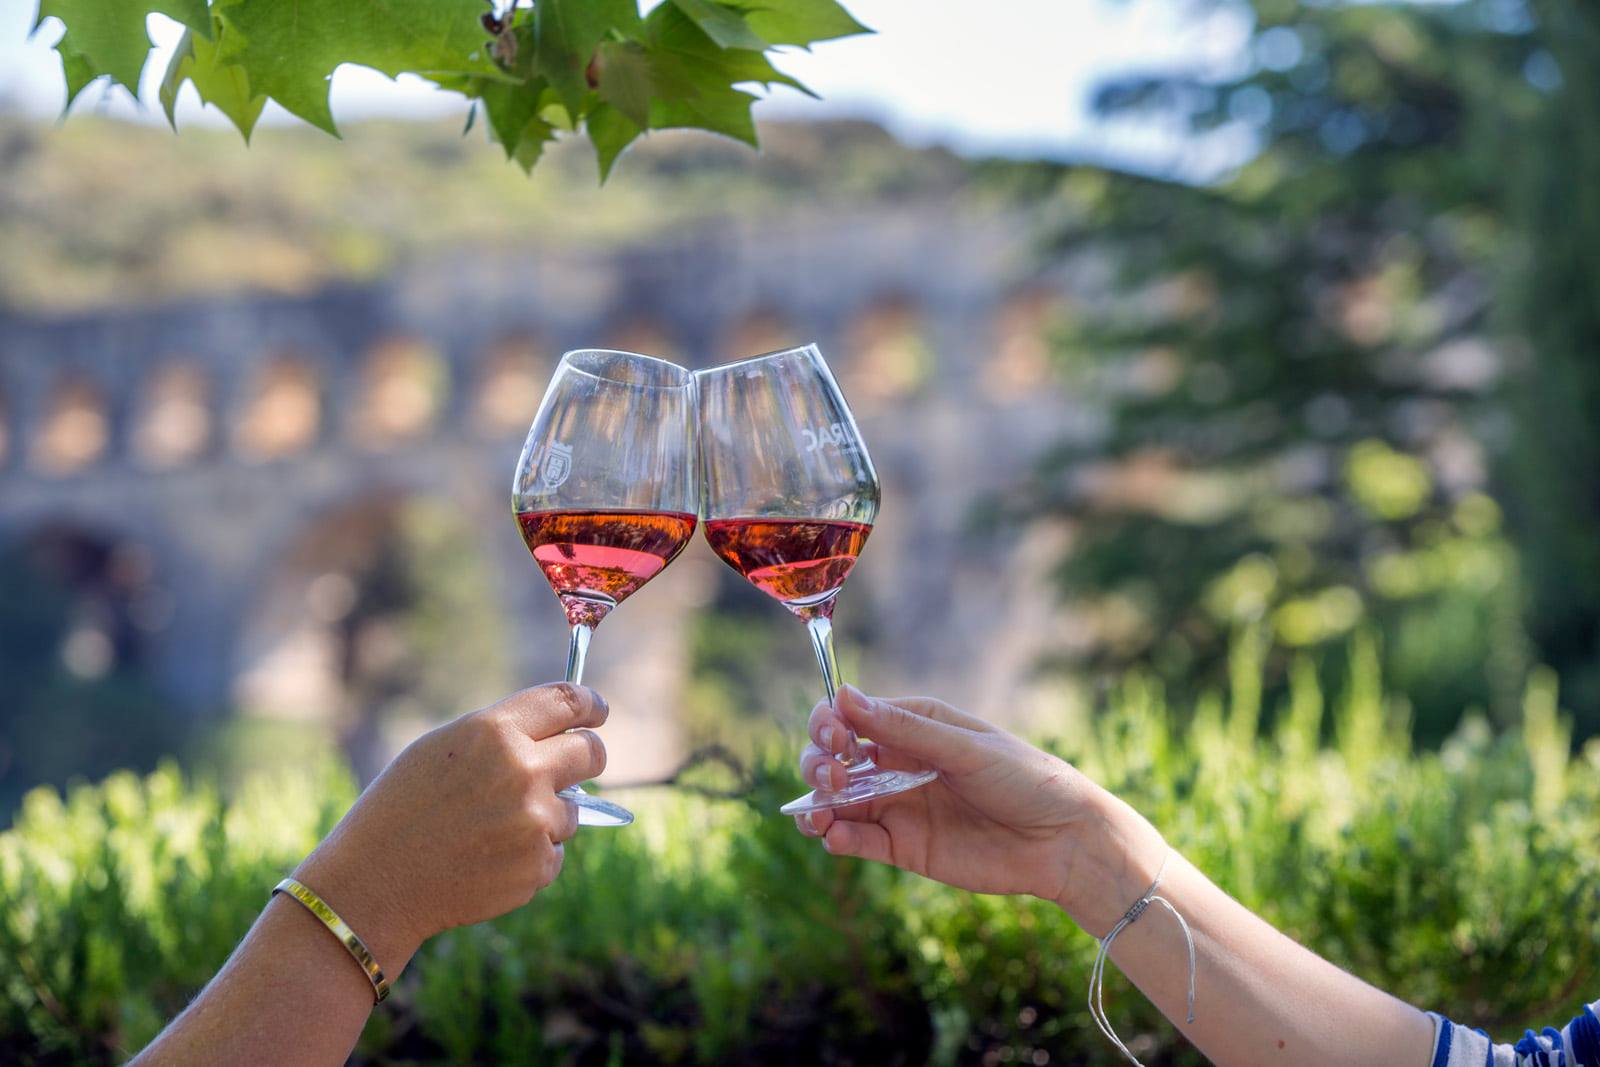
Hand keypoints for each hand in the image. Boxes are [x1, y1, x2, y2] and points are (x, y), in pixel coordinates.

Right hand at [291, 683, 607, 971]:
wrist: (377, 883)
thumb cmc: (402, 809)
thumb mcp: (442, 749)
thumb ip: (501, 736)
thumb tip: (556, 735)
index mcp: (495, 732)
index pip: (568, 702)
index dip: (590, 704)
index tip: (597, 710)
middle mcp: (523, 771)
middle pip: (592, 753)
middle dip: (588, 756)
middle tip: (577, 764)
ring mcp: (535, 821)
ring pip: (572, 809)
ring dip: (547, 815)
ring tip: (491, 830)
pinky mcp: (538, 865)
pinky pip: (553, 852)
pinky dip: (530, 855)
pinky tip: (488, 860)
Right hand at [796, 685, 1165, 933]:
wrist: (1065, 842)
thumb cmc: (1025, 779)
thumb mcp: (965, 749)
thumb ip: (903, 729)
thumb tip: (843, 696)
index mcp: (914, 726)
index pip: (851, 717)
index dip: (830, 724)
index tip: (834, 738)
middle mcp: (899, 764)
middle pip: (835, 760)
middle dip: (818, 764)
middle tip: (831, 778)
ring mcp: (900, 807)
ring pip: (838, 802)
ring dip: (816, 805)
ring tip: (818, 816)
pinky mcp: (905, 848)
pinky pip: (858, 840)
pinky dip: (837, 838)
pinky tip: (835, 836)